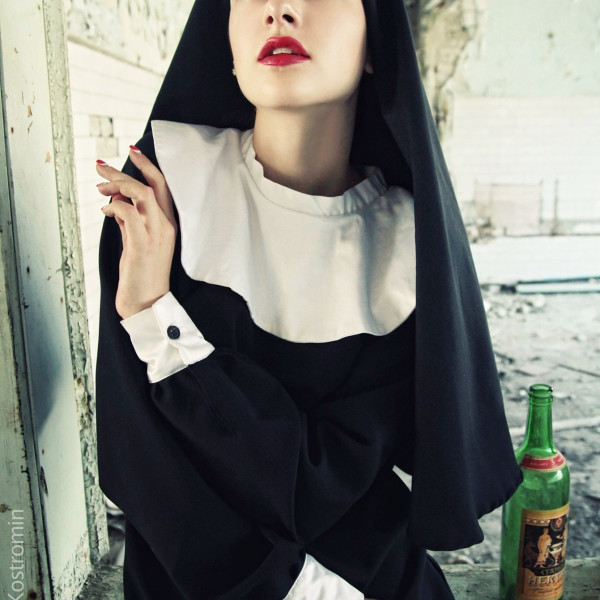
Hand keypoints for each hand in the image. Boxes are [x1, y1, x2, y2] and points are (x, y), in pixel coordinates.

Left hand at [97, 146, 177, 319]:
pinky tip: (104, 209)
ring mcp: (155, 234)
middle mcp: (166, 225)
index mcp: (169, 224)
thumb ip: (131, 223)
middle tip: (100, 165)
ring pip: (139, 193)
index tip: (132, 151)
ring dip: (117, 184)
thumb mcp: (138, 243)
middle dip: (124, 170)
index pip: (163, 187)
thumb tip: (115, 205)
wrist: (147, 302)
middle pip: (150, 185)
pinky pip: (126, 212)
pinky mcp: (141, 243)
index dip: (148, 166)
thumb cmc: (143, 274)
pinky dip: (112, 205)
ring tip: (100, 185)